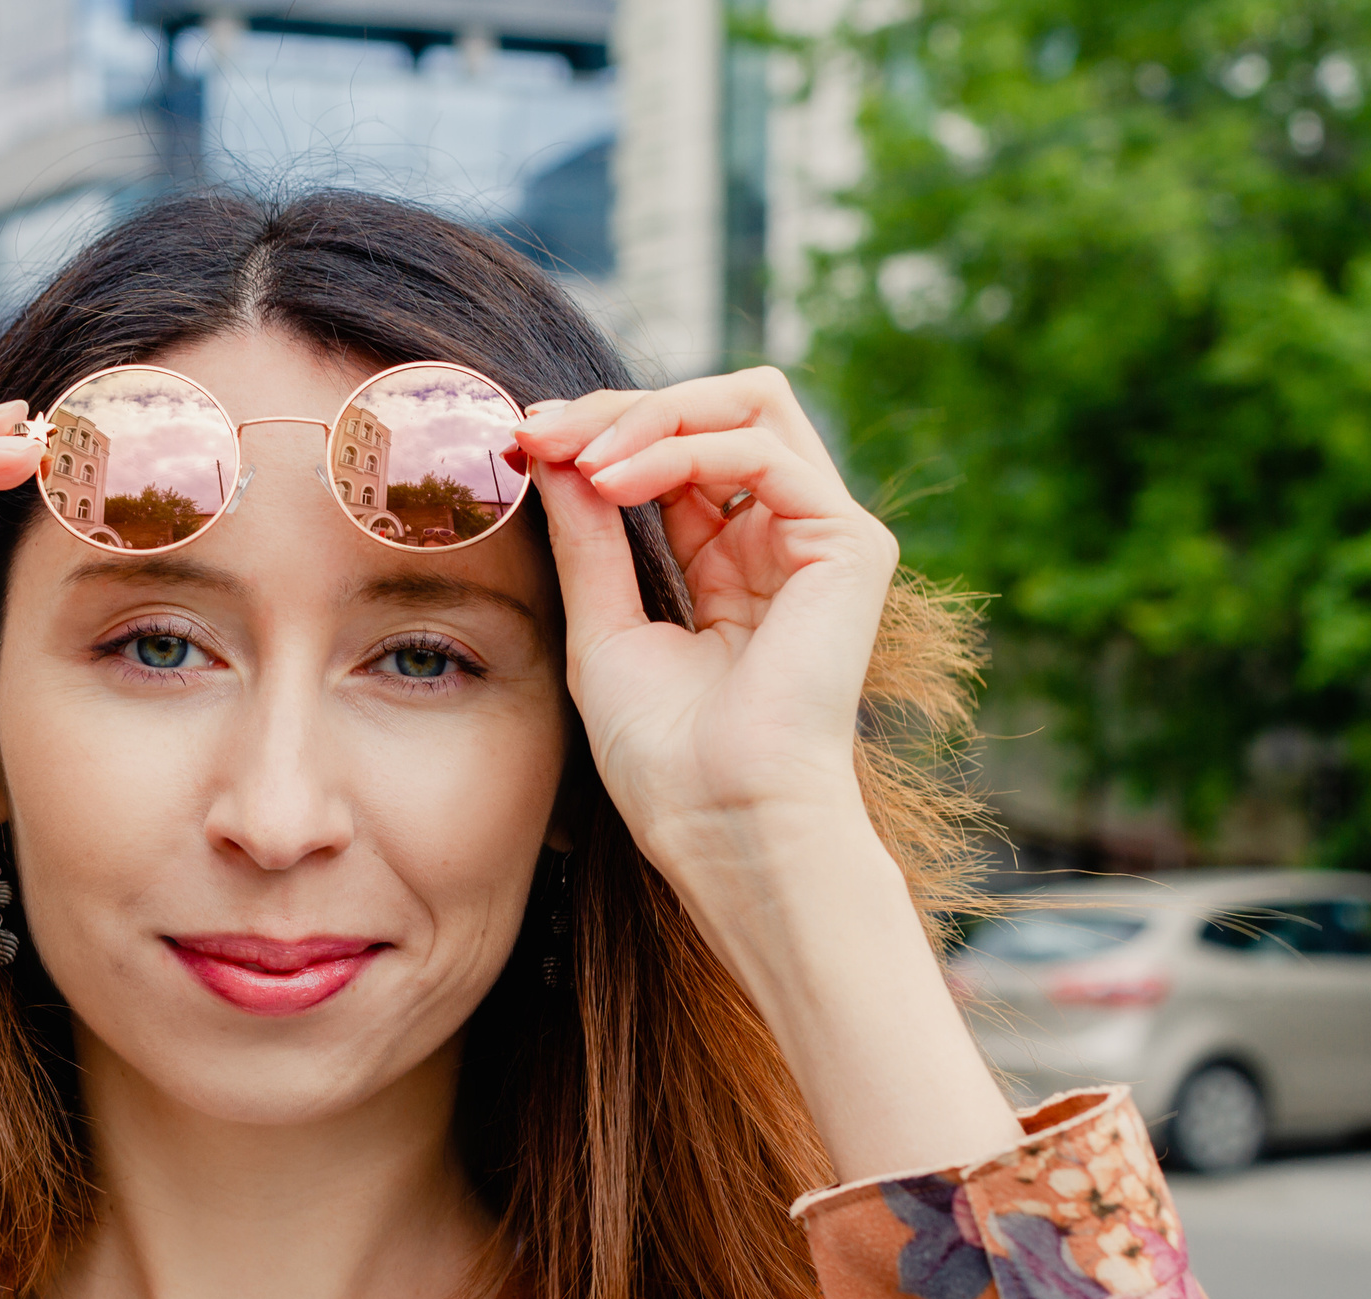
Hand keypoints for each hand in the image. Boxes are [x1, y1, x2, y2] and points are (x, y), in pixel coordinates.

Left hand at [513, 367, 899, 871]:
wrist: (721, 824)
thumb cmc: (665, 759)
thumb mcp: (602, 626)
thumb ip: (587, 536)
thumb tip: (549, 447)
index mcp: (731, 562)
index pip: (676, 450)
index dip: (601, 432)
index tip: (521, 441)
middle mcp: (783, 538)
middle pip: (715, 407)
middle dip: (620, 407)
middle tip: (542, 431)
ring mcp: (822, 536)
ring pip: (747, 403)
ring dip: (647, 415)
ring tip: (578, 458)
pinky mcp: (850, 544)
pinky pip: (764, 448)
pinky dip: (681, 448)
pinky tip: (614, 485)